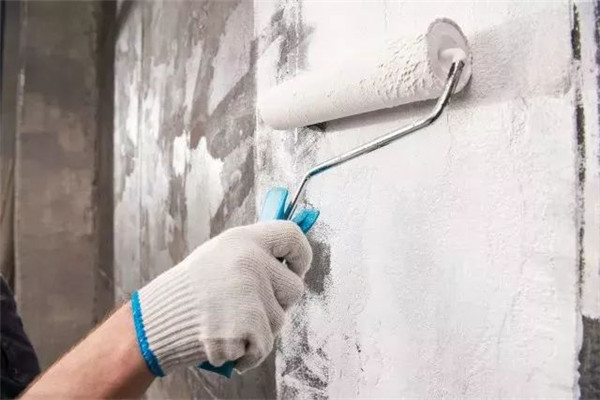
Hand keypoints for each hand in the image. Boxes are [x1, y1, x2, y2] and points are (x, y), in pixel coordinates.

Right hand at [132, 221, 312, 375]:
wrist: (155, 320)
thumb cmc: (190, 289)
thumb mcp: (220, 254)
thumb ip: (254, 253)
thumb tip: (288, 259)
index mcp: (245, 241)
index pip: (292, 236)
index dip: (302, 254)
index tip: (296, 268)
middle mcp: (251, 263)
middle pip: (295, 288)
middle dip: (278, 303)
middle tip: (249, 305)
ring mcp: (250, 294)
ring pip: (280, 321)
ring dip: (259, 330)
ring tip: (228, 322)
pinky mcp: (247, 326)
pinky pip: (265, 346)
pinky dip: (249, 352)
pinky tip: (226, 341)